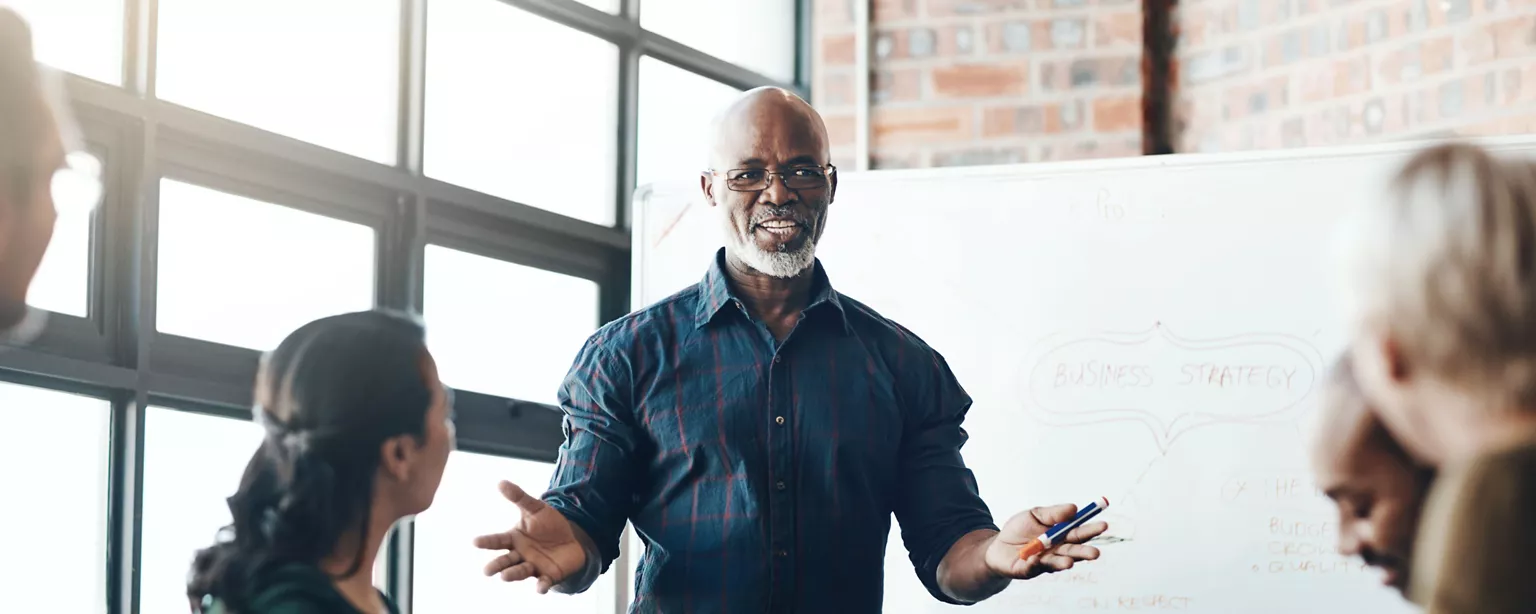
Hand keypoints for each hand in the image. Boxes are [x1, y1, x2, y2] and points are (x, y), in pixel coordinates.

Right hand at [472, 480, 587, 593]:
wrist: (572, 539)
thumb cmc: (549, 524)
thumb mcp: (536, 509)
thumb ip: (519, 498)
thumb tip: (500, 482)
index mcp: (514, 539)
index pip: (498, 540)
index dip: (487, 541)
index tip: (475, 541)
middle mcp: (520, 555)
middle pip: (506, 561)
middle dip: (497, 566)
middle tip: (487, 570)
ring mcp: (533, 566)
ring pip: (521, 572)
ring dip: (513, 575)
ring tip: (504, 576)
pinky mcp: (548, 576)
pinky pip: (544, 582)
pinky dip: (541, 586)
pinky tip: (540, 588)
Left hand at [983, 504, 1106, 579]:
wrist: (998, 545)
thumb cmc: (1020, 529)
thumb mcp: (1035, 514)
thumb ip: (1054, 513)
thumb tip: (1074, 508)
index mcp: (1062, 536)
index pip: (1080, 532)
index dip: (1091, 529)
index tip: (1104, 524)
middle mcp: (1057, 551)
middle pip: (1073, 551)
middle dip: (1084, 552)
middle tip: (1095, 553)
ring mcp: (1044, 562)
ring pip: (1057, 563)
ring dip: (1063, 563)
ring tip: (1069, 562)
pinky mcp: (1028, 570)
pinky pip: (1032, 567)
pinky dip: (1034, 564)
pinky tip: (1035, 559)